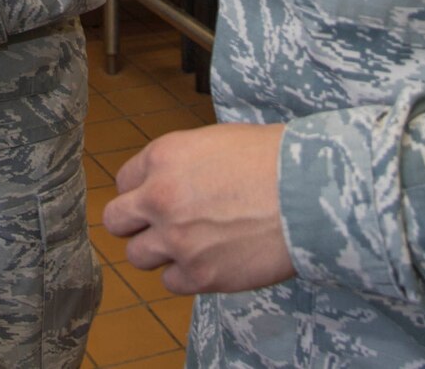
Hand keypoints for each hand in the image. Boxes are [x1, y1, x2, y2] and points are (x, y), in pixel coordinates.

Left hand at [104, 124, 295, 294]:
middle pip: (116, 221)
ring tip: (190, 244)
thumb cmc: (272, 159)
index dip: (142, 190)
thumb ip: (180, 164)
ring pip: (137, 256)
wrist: (308, 191)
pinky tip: (210, 260)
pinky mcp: (200, 274)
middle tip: (159, 225)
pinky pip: (171, 283)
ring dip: (159, 252)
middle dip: (134, 224)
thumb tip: (169, 181)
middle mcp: (160, 198)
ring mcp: (177, 239)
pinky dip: (187, 275)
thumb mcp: (214, 141)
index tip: (158, 198)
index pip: (124, 181)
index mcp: (162, 157)